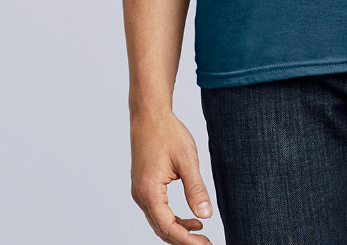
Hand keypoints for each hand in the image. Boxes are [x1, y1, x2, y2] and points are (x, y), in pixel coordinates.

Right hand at [130, 107, 214, 242]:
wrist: (149, 114)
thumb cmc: (167, 132)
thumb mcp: (187, 159)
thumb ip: (196, 189)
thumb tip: (206, 215)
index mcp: (149, 190)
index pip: (168, 227)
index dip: (187, 240)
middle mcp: (141, 195)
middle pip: (162, 229)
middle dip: (184, 240)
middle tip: (207, 244)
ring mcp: (140, 191)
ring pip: (159, 222)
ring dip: (179, 231)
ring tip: (201, 233)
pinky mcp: (143, 186)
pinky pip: (157, 211)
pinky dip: (173, 219)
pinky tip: (190, 218)